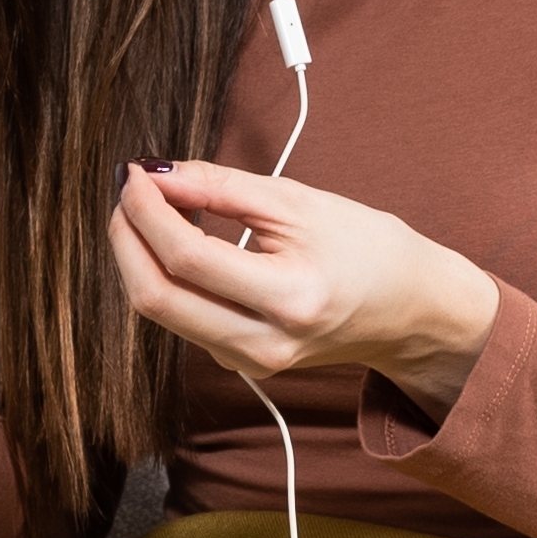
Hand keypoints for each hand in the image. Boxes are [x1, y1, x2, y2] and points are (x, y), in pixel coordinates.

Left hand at [108, 159, 502, 416]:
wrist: (410, 311)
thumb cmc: (367, 250)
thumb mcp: (298, 202)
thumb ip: (220, 187)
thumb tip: (156, 174)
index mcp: (290, 299)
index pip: (187, 257)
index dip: (147, 210)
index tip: (135, 173)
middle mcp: (264, 344)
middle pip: (155, 297)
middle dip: (126, 238)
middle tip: (129, 191)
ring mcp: (249, 363)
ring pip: (160, 312)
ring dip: (140, 256)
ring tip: (152, 207)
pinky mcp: (239, 364)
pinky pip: (180, 320)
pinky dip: (165, 276)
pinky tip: (175, 241)